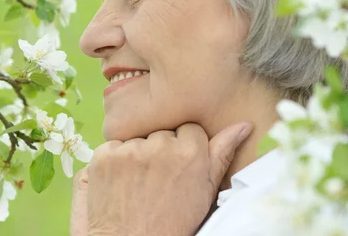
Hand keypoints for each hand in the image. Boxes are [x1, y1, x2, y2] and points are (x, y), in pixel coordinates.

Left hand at [70, 122, 251, 235]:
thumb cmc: (174, 221)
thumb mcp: (206, 191)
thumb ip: (222, 153)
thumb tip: (243, 124)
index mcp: (190, 152)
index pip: (188, 128)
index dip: (184, 148)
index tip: (178, 167)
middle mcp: (159, 145)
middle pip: (162, 131)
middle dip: (160, 148)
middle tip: (158, 177)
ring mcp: (129, 150)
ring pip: (138, 137)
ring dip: (137, 152)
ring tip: (139, 181)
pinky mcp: (104, 156)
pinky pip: (113, 145)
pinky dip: (115, 159)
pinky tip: (121, 180)